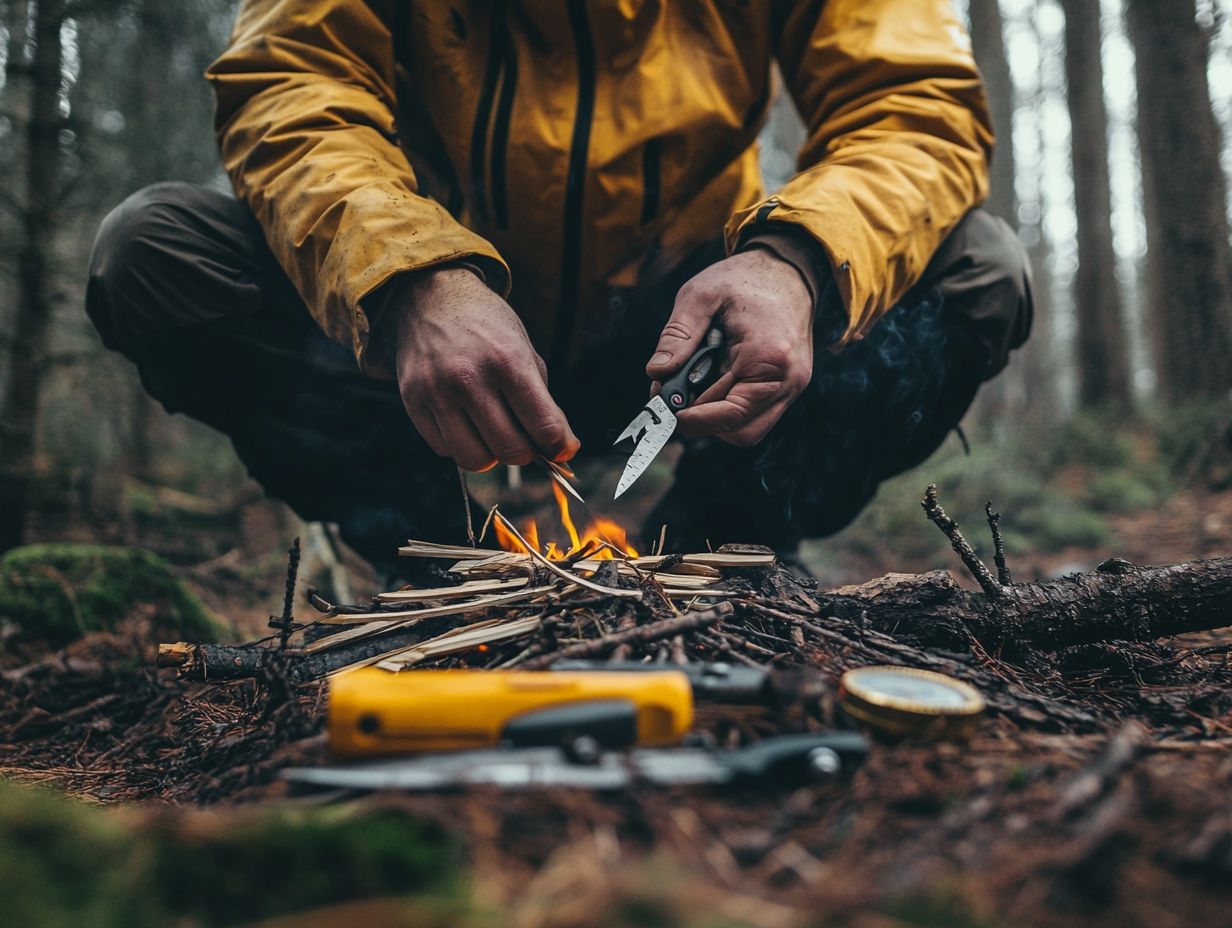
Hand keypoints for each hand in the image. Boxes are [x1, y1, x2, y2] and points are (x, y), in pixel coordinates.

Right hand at [394, 267, 578, 470]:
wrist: (432, 298)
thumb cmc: (487, 328)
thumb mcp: (524, 351)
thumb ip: (543, 402)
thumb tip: (561, 450)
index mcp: (508, 361)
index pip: (544, 427)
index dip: (559, 447)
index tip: (560, 450)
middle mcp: (470, 378)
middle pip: (511, 451)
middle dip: (525, 452)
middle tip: (524, 438)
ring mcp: (437, 392)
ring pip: (475, 460)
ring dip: (491, 454)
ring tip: (493, 432)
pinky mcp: (413, 402)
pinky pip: (444, 449)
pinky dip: (460, 444)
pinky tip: (464, 421)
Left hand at [646, 249, 813, 446]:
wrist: (787, 269)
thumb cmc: (745, 278)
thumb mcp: (701, 295)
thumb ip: (677, 335)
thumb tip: (657, 373)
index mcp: (768, 357)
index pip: (729, 413)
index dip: (694, 420)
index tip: (666, 411)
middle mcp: (788, 380)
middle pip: (740, 432)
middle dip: (703, 421)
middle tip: (673, 399)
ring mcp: (792, 386)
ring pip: (749, 428)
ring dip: (715, 416)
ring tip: (693, 384)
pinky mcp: (789, 386)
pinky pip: (756, 413)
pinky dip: (729, 406)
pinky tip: (713, 379)